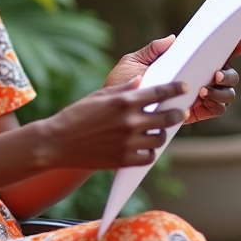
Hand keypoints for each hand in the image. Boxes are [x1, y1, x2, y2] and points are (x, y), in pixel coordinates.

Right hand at [38, 78, 188, 169]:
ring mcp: (128, 142)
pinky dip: (150, 151)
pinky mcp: (123, 159)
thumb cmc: (76, 115)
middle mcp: (129, 121)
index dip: (176, 89)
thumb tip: (141, 80)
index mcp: (124, 101)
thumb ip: (123, 88)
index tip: (183, 89)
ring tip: (158, 131)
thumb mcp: (98, 95)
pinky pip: (148, 156)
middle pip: (167, 117)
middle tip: (179, 112)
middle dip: (177, 113)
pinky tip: (145, 146)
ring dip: (162, 134)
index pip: (160, 92)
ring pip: (160, 139)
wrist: (57, 143)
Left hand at [104, 35, 240, 123]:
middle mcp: (199, 78)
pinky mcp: (196, 113)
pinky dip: (214, 104)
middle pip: (228, 74)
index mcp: (188, 62)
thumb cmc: (123, 83)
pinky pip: (217, 110)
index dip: (233, 47)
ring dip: (222, 89)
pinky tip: (201, 99)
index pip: (214, 53)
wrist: (114, 112)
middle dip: (229, 72)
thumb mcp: (134, 62)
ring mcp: (200, 97)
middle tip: (216, 73)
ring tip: (205, 88)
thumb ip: (152, 50)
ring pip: (227, 93)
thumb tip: (172, 39)